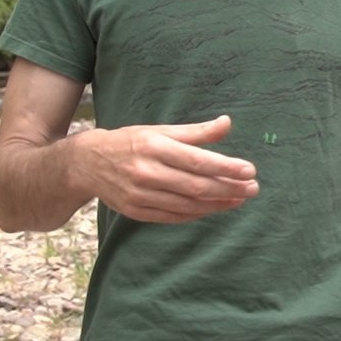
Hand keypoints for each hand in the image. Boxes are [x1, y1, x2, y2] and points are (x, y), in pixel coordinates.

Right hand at [72, 115, 258, 223]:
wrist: (87, 163)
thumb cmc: (131, 142)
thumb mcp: (160, 130)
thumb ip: (196, 132)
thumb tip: (227, 123)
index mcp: (154, 147)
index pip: (197, 161)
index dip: (226, 167)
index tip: (250, 170)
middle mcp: (146, 172)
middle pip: (195, 186)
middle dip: (228, 188)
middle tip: (253, 188)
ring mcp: (140, 195)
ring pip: (187, 205)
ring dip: (217, 204)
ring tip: (239, 198)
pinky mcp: (136, 211)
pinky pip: (173, 216)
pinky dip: (197, 214)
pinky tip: (214, 207)